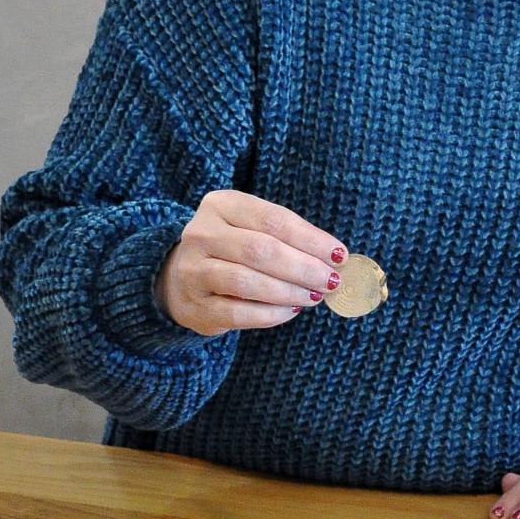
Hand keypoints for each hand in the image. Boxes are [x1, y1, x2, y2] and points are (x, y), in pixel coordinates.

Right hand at [155, 190, 346, 336]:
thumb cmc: (232, 250)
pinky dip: (271, 314)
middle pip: (261, 250)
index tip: (339, 255)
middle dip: (303, 267)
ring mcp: (192, 270)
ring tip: (314, 296)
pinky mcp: (195, 306)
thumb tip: (335, 257)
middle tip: (330, 281)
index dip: (311, 239)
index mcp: (221, 205)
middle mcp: (201, 233)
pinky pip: (238, 313)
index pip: (273, 219)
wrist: (180, 278)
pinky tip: (291, 311)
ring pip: (247, 281)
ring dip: (289, 291)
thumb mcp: (254, 229)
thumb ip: (289, 238)